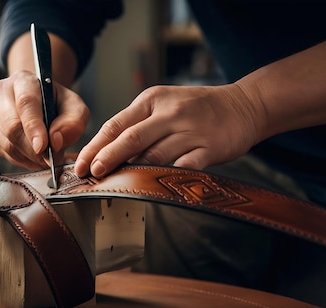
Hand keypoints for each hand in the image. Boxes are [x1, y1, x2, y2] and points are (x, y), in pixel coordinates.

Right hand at [0, 70, 89, 169]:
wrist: (33, 99)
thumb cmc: (54, 103)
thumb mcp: (73, 106)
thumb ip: (73, 121)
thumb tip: (56, 141)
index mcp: (23, 80)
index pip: (26, 103)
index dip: (34, 127)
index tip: (43, 146)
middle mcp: (0, 92)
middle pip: (13, 128)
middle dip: (33, 150)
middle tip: (50, 160)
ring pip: (6, 144)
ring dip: (28, 158)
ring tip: (44, 160)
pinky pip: (2, 152)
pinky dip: (20, 160)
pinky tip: (31, 157)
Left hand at [74, 84, 262, 177]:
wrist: (245, 104)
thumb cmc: (196, 109)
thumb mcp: (164, 104)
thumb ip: (137, 124)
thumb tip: (105, 154)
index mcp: (152, 100)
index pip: (116, 124)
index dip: (95, 146)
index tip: (80, 164)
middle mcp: (169, 113)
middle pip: (130, 139)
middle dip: (107, 159)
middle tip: (91, 174)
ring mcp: (190, 130)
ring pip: (154, 155)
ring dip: (132, 173)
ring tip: (114, 185)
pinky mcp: (210, 147)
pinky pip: (183, 167)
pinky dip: (166, 178)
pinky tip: (151, 188)